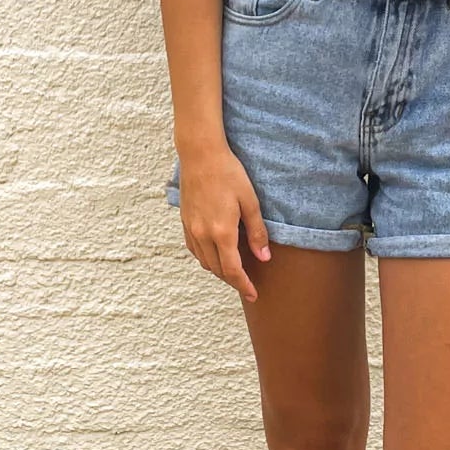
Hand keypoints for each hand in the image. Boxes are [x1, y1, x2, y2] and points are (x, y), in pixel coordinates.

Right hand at [176, 144, 271, 300]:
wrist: (200, 155)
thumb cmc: (228, 173)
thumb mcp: (250, 201)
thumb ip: (257, 232)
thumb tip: (264, 257)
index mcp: (221, 232)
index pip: (233, 270)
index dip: (244, 286)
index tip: (253, 294)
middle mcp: (202, 235)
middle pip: (218, 270)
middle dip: (233, 281)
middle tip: (248, 287)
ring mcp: (191, 229)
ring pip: (204, 262)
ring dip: (219, 271)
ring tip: (235, 272)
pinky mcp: (184, 222)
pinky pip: (195, 251)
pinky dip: (207, 259)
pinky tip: (217, 254)